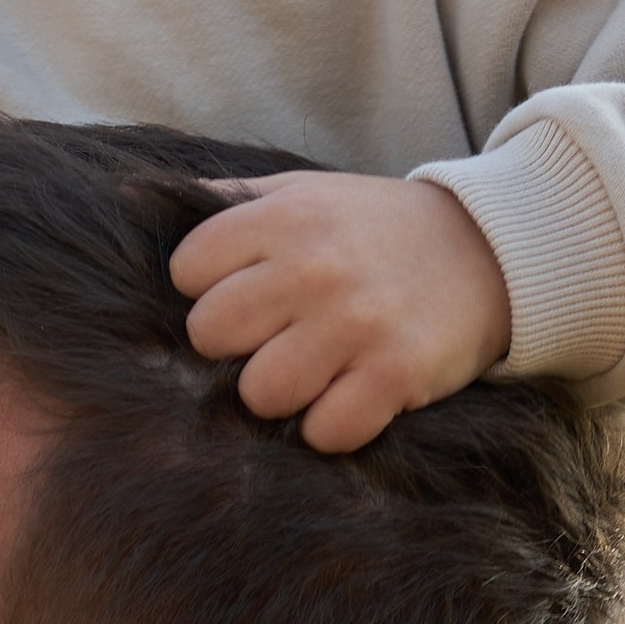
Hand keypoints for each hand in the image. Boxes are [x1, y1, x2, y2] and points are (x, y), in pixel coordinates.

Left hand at [168, 172, 510, 452]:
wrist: (490, 250)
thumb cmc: (376, 228)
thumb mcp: (305, 191)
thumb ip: (229, 201)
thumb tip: (134, 196)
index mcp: (285, 217)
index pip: (189, 271)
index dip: (208, 291)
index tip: (245, 297)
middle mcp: (313, 268)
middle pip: (211, 335)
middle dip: (234, 347)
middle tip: (272, 342)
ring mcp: (355, 323)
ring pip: (260, 393)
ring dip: (279, 395)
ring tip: (307, 375)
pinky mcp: (395, 374)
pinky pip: (326, 431)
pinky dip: (330, 428)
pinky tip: (346, 400)